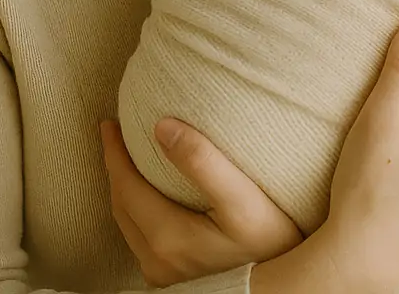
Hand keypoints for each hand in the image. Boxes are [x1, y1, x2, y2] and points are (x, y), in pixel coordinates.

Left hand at [99, 117, 301, 286]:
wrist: (288, 289)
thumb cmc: (273, 244)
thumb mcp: (245, 199)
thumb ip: (204, 162)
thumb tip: (162, 126)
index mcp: (167, 239)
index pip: (125, 186)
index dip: (114, 152)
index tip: (110, 123)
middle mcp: (157, 263)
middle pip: (122, 206)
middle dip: (115, 167)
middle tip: (116, 135)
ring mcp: (164, 275)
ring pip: (129, 223)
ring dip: (126, 189)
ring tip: (130, 159)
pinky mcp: (174, 280)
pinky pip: (142, 238)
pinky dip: (139, 209)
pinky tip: (151, 194)